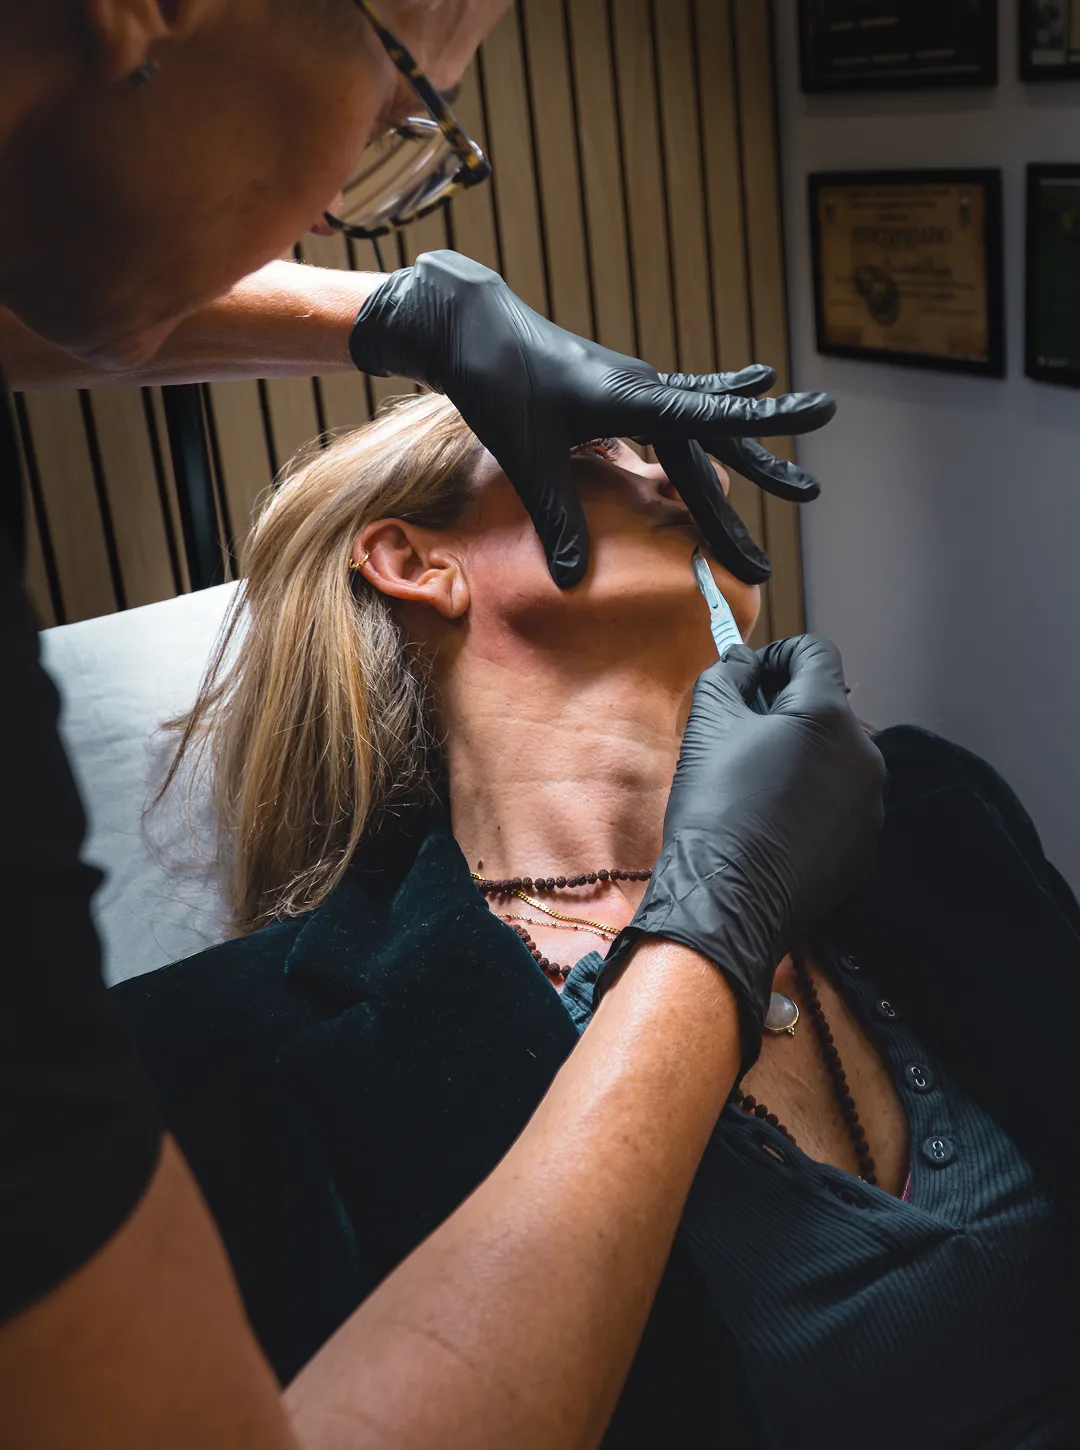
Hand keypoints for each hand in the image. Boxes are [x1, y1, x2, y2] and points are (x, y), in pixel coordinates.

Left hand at [348, 252, 834, 587]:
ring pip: (706, 425)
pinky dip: (716, 407)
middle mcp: (643, 388)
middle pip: (713, 440)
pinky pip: (684, 405)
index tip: (819, 414)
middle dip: (759, 475)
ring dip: (748, 453)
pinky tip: (754, 386)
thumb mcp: (524, 458)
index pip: (708, 416)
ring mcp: (637, 386)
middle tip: (805, 500)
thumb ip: (556, 518)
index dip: (763, 425)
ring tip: (796, 479)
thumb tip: (573, 580)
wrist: (472, 328)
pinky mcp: (624, 389)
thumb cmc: (496, 384)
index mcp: (628, 399)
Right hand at [602, 636, 884, 1071]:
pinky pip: (839, 808)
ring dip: (801, 760)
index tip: (747, 680)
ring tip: (753, 790)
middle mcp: (865, 755)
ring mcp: (871, 806)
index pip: (814, 652)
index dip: (776, 656)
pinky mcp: (865, 849)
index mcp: (828, 715)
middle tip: (739, 739)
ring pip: (835, 760)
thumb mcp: (707, 726)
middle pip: (827, 708)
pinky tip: (771, 827)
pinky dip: (811, 805)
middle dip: (787, 713)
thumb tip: (741, 661)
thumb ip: (727, 676)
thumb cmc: (714, 808)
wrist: (726, 902)